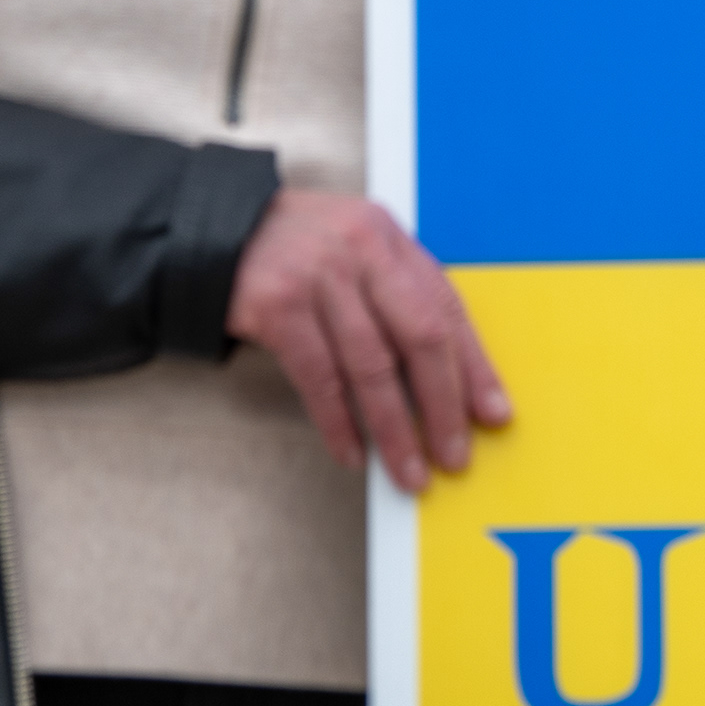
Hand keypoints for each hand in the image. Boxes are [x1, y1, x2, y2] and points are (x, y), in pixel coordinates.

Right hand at [225, 188, 509, 491]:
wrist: (211, 235)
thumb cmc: (294, 252)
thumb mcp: (355, 251)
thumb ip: (397, 295)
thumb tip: (445, 375)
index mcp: (390, 238)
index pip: (447, 308)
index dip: (474, 367)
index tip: (493, 414)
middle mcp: (361, 251)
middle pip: (420, 337)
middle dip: (443, 405)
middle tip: (454, 455)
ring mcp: (319, 277)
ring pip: (372, 366)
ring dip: (395, 429)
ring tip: (409, 470)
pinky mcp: (278, 307)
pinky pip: (319, 378)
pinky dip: (339, 423)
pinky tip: (353, 453)